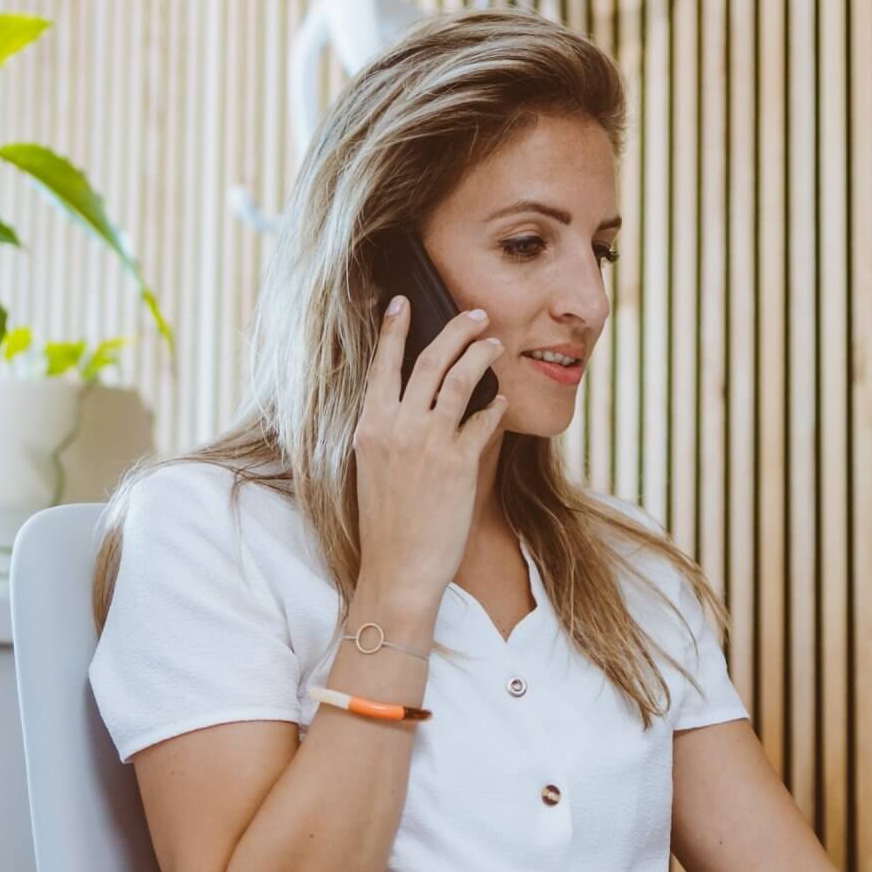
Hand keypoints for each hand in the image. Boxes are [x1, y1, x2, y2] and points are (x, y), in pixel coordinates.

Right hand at [351, 296, 508, 614]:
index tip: (401, 302)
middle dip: (454, 330)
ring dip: (480, 355)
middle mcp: (396, 429)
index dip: (393, 330)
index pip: (382, 366)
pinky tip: (502, 400)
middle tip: (474, 313)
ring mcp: (428, 444)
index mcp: (369, 428)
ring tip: (495, 344)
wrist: (398, 569)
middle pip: (429, 362)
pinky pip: (483, 420)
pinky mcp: (458, 464)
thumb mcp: (370, 469)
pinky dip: (494, 405)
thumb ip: (387, 432)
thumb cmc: (385, 524)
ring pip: (459, 381)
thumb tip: (409, 403)